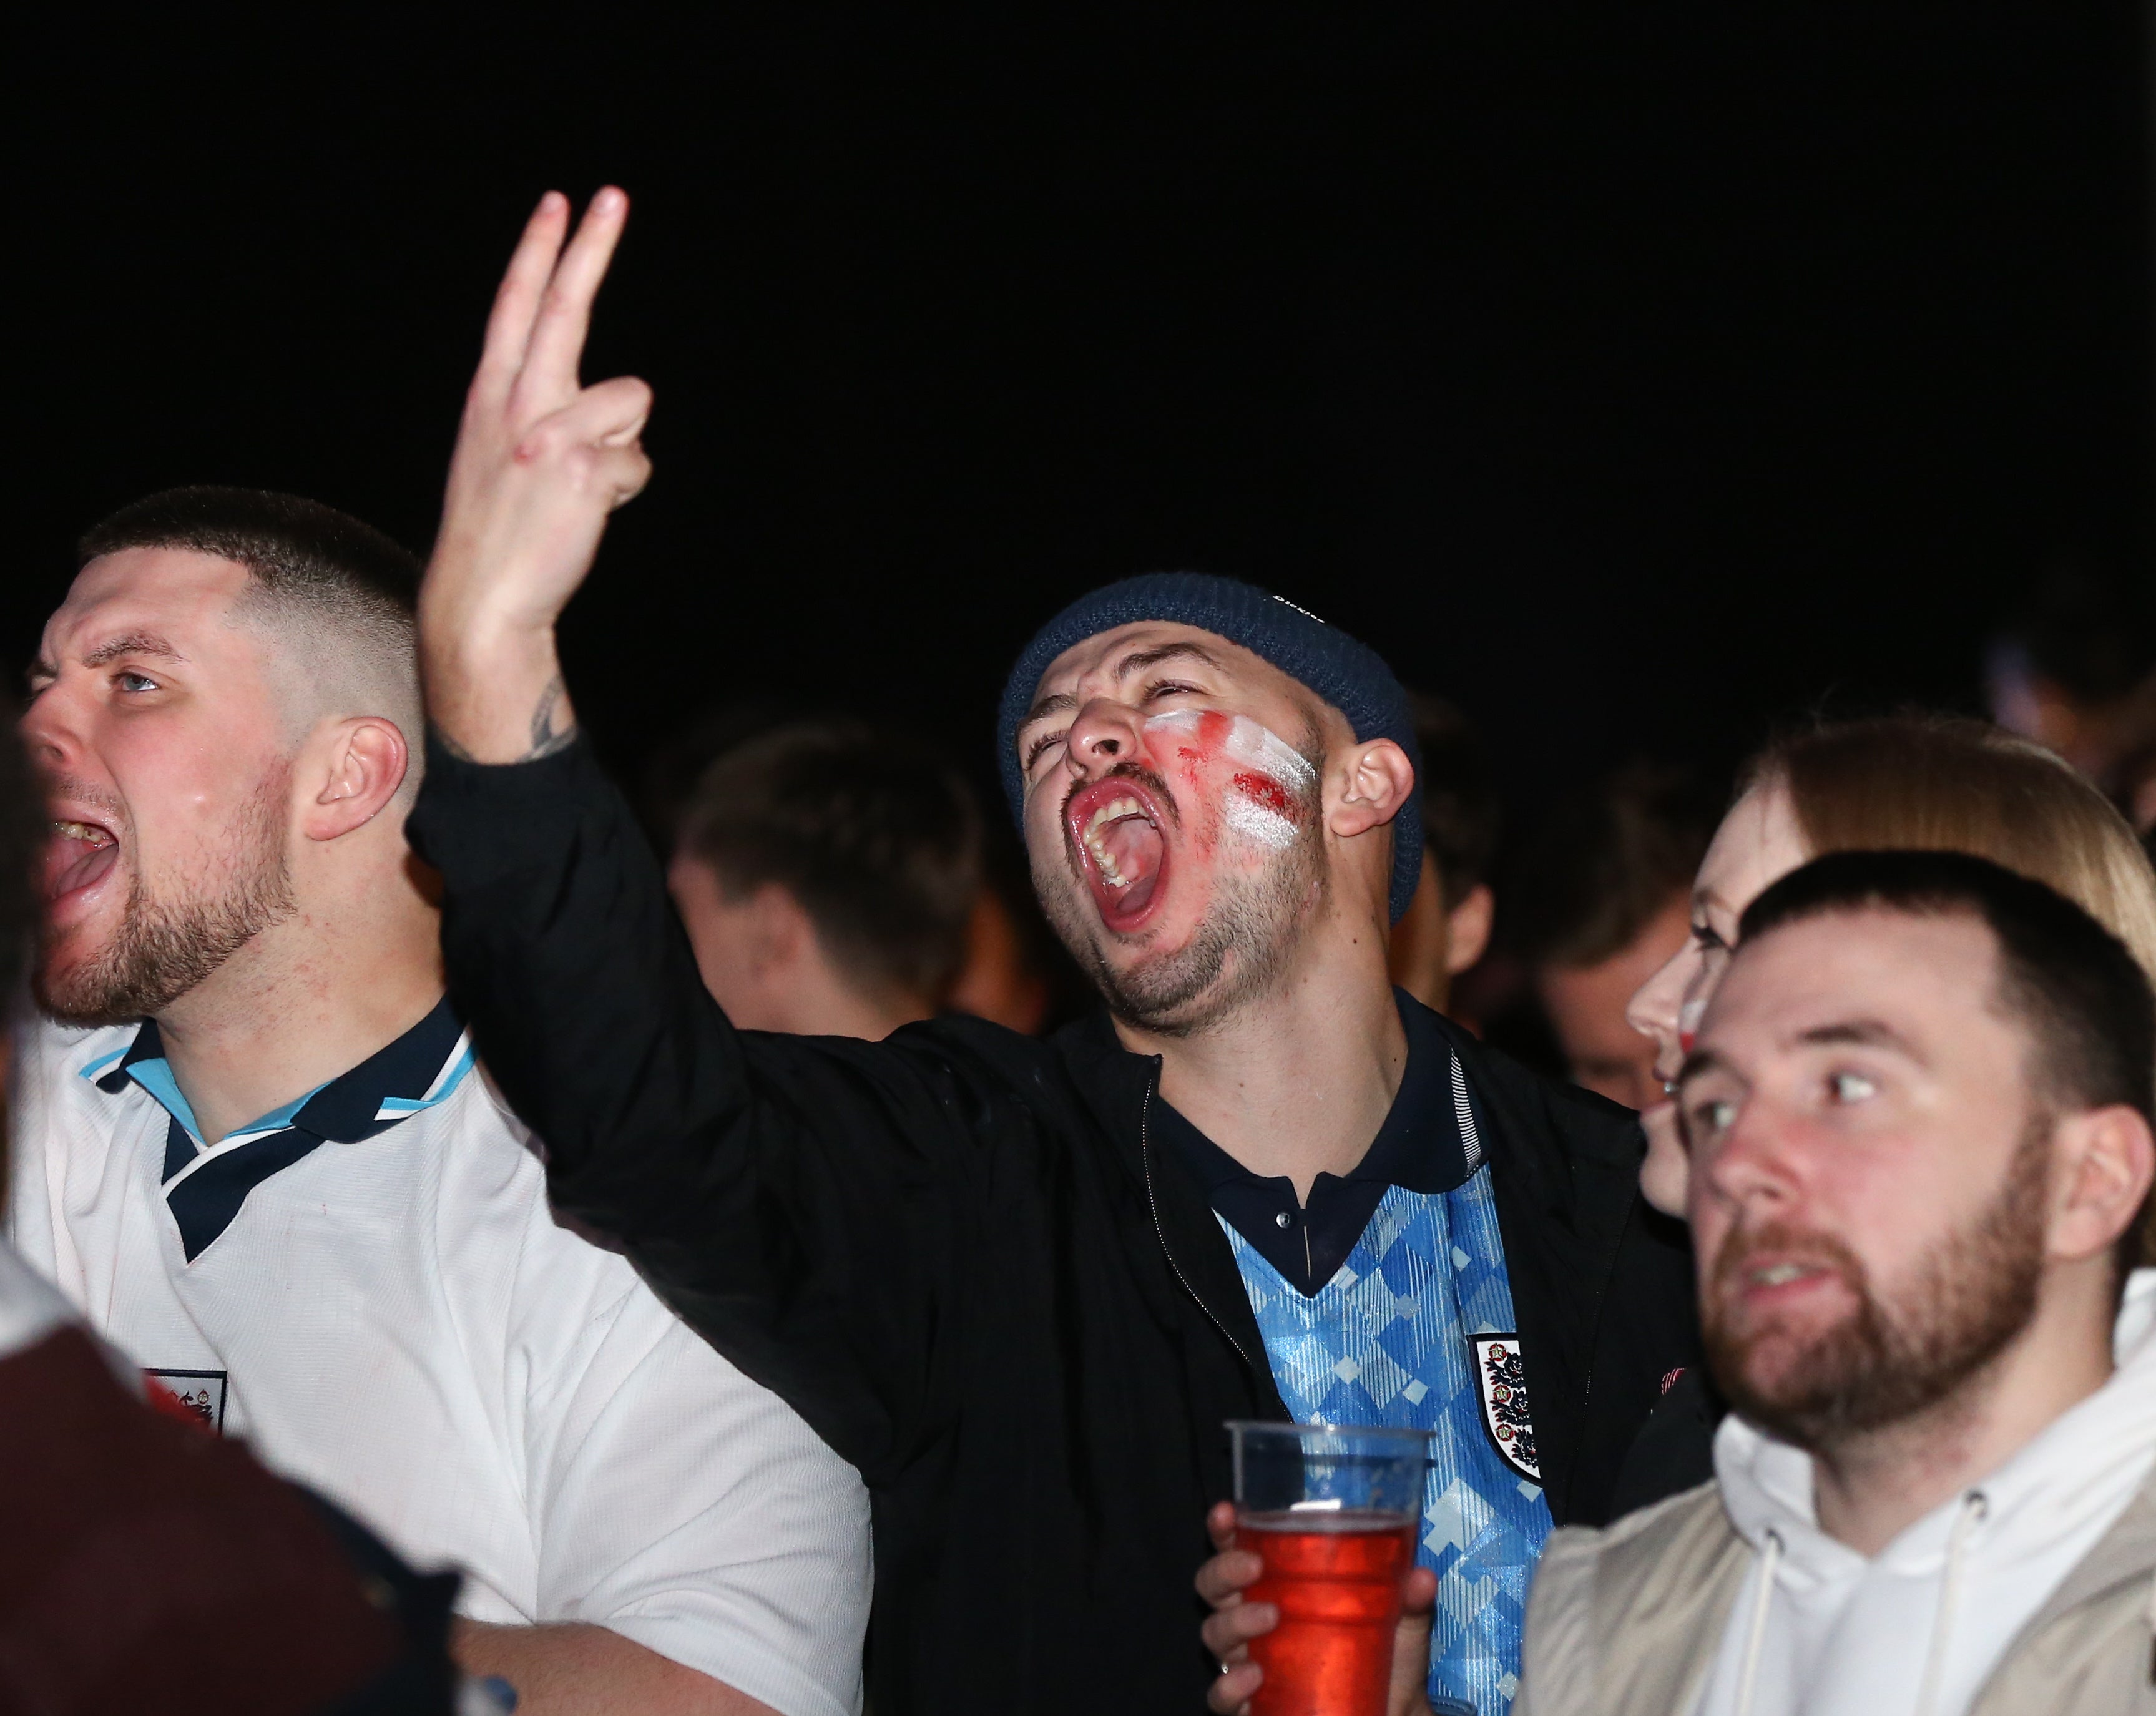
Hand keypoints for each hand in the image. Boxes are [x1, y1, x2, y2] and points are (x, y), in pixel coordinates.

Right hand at [419, 188, 651, 761]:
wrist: (481, 600)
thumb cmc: (504, 531)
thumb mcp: (507, 458)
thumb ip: (549, 414)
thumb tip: (620, 404)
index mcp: (491, 396)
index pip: (516, 307)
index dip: (539, 252)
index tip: (558, 202)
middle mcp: (515, 402)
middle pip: (563, 308)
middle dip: (589, 248)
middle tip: (611, 194)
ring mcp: (547, 432)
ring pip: (630, 402)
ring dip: (622, 447)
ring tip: (581, 488)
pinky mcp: (581, 467)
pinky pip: (638, 462)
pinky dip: (624, 491)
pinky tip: (587, 514)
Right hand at [1197, 1501, 1439, 1715]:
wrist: (1391, 1714)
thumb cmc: (1384, 1658)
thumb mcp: (1399, 1623)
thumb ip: (1408, 1599)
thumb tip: (1420, 1577)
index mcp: (1279, 1585)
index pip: (1239, 1547)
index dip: (1225, 1528)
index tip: (1228, 1513)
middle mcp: (1254, 1618)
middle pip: (1212, 1585)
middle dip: (1224, 1569)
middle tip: (1253, 1566)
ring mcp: (1248, 1661)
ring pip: (1213, 1633)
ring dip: (1234, 1621)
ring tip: (1269, 1617)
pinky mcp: (1250, 1703)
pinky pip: (1221, 1696)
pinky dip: (1230, 1686)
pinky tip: (1253, 1678)